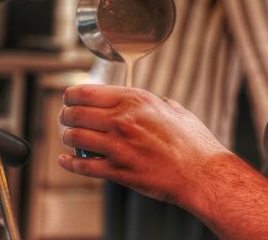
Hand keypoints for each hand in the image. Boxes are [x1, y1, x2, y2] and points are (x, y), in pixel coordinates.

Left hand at [58, 85, 228, 205]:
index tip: (69, 99)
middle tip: (66, 118)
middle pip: (75, 113)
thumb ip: (154, 102)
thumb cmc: (192, 142)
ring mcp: (118, 146)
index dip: (70, 96)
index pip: (86, 92)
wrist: (201, 174)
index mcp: (134, 100)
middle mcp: (122, 120)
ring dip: (68, 137)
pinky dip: (70, 163)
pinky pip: (83, 165)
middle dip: (65, 115)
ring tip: (70, 138)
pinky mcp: (118, 170)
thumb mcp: (174, 109)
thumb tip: (146, 101)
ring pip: (74, 137)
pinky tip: (66, 160)